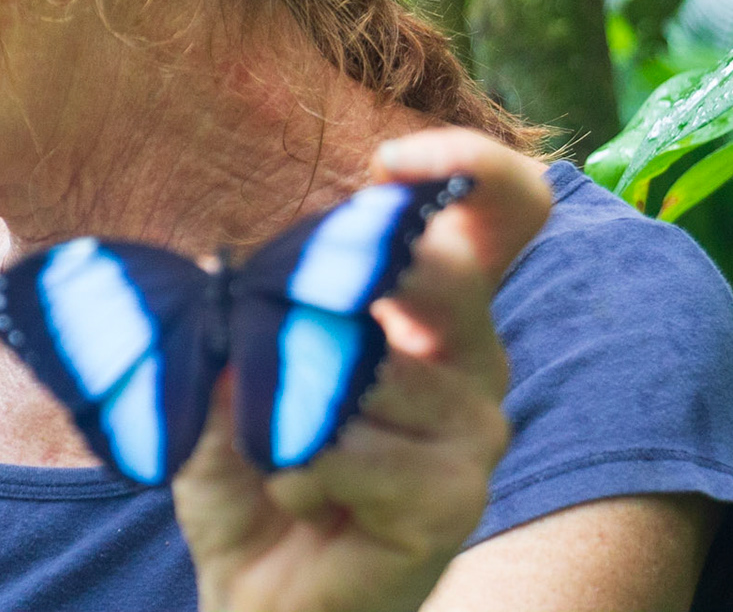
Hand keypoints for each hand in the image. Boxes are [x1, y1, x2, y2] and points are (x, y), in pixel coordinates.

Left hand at [172, 129, 553, 611]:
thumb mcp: (232, 367)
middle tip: (274, 330)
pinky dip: (298, 466)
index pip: (509, 210)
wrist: (262, 587)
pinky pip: (356, 448)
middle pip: (443, 269)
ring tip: (277, 445)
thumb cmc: (258, 462)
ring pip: (375, 366)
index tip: (386, 164)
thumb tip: (223, 270)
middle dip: (336, 288)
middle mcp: (475, 356)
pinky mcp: (453, 498)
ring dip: (292, 401)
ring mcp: (476, 429)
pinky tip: (297, 494)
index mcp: (437, 307)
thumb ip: (236, 310)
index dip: (469, 163)